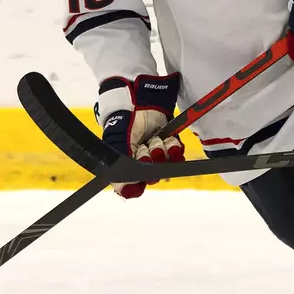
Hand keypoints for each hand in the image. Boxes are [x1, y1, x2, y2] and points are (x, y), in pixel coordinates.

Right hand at [97, 73, 183, 198]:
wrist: (138, 100)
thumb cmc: (124, 121)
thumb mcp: (117, 144)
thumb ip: (119, 168)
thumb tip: (125, 193)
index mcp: (126, 164)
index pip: (134, 185)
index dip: (139, 181)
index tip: (140, 177)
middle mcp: (142, 162)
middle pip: (153, 175)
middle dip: (150, 161)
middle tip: (145, 149)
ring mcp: (157, 152)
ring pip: (165, 165)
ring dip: (161, 152)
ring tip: (155, 141)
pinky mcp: (170, 143)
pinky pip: (177, 154)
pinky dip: (174, 148)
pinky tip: (168, 141)